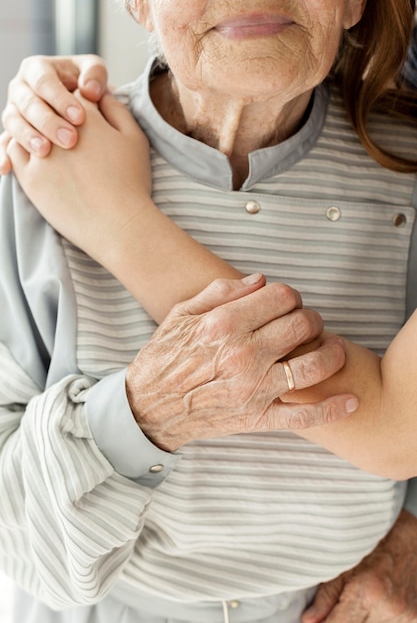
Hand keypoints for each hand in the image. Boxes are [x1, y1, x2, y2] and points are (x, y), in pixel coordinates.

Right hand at [0, 54, 107, 172]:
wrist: (81, 109)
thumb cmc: (87, 88)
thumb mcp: (93, 74)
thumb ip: (95, 74)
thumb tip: (90, 89)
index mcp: (37, 70)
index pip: (44, 81)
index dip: (60, 99)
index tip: (80, 117)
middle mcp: (21, 89)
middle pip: (28, 104)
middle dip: (48, 122)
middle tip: (70, 139)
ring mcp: (14, 112)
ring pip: (14, 123)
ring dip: (28, 138)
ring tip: (45, 151)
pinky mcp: (12, 134)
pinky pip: (4, 145)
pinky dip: (3, 156)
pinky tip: (6, 168)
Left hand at [7, 91, 151, 263]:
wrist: (118, 224)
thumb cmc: (131, 182)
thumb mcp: (135, 138)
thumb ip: (117, 109)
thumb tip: (101, 93)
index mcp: (85, 113)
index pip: (75, 95)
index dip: (83, 108)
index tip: (90, 123)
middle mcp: (57, 127)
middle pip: (50, 110)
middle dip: (59, 120)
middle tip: (74, 139)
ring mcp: (39, 153)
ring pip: (27, 127)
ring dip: (37, 132)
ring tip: (54, 148)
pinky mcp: (29, 178)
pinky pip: (14, 153)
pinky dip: (23, 150)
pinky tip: (40, 160)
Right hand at [126, 277, 355, 451]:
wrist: (147, 409)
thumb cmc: (162, 358)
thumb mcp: (181, 314)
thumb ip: (221, 291)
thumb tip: (260, 280)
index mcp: (225, 324)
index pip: (282, 297)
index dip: (292, 295)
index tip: (289, 302)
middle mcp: (244, 354)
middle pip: (303, 325)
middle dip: (312, 318)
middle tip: (308, 322)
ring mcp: (253, 388)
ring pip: (314, 365)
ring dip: (332, 352)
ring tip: (333, 348)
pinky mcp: (257, 417)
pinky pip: (303, 416)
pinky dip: (331, 409)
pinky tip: (350, 401)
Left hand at [302, 510, 416, 622]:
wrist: (413, 533)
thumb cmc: (376, 538)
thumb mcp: (346, 557)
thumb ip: (327, 593)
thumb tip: (308, 620)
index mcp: (368, 592)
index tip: (316, 619)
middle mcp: (389, 609)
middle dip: (341, 620)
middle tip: (339, 604)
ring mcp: (407, 617)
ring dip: (361, 620)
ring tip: (359, 597)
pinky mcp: (416, 619)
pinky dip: (377, 619)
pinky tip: (375, 603)